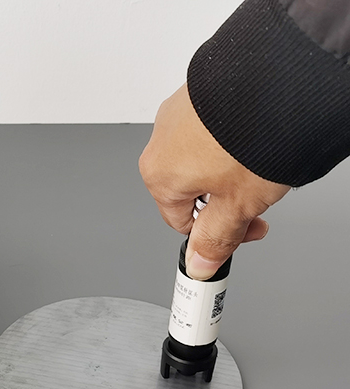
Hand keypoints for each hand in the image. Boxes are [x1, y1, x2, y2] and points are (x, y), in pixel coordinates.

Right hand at [139, 84, 289, 278]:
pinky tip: (257, 133)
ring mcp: (180, 109)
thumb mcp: (238, 205)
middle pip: (191, 189)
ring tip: (261, 161)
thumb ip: (214, 240)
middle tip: (258, 195)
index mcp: (158, 174)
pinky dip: (233, 134)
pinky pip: (213, 125)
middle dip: (224, 198)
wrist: (279, 75)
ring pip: (203, 156)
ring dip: (230, 166)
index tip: (243, 229)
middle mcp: (160, 140)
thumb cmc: (254, 136)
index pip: (182, 222)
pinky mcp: (201, 87)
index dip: (216, 233)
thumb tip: (200, 264)